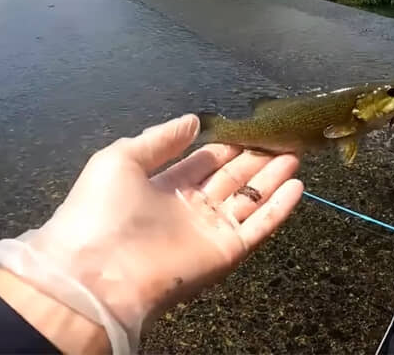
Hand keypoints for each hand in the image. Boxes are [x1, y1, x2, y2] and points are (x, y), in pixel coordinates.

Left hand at [0, 115, 303, 354]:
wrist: (98, 272)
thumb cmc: (101, 210)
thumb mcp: (120, 160)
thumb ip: (159, 139)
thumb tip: (193, 120)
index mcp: (162, 188)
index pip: (202, 163)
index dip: (225, 146)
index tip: (248, 128)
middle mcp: (188, 209)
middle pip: (230, 179)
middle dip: (255, 159)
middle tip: (281, 138)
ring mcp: (209, 231)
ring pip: (249, 199)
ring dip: (272, 178)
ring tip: (295, 154)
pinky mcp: (226, 251)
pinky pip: (258, 226)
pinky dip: (278, 208)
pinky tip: (296, 185)